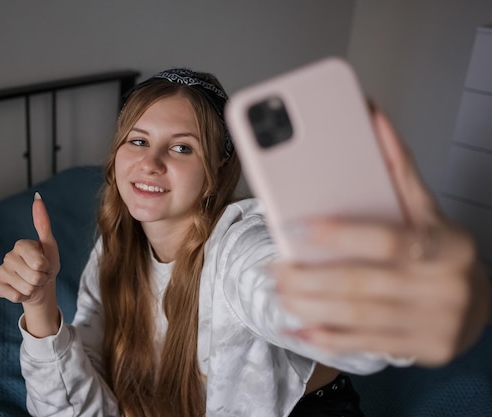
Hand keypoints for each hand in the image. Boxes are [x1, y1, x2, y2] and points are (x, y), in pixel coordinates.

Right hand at [0, 192, 60, 335]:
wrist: (41, 286)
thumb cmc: (47, 265)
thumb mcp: (50, 246)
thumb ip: (43, 223)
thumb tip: (37, 197)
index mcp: (20, 245)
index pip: (39, 262)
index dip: (47, 267)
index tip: (46, 264)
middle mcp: (7, 256)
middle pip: (33, 276)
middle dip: (42, 279)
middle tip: (40, 275)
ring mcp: (1, 271)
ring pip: (25, 288)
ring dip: (34, 288)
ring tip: (34, 283)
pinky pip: (15, 296)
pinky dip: (23, 297)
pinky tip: (22, 290)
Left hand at [273, 110, 490, 365]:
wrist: (478, 305)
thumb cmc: (438, 249)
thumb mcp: (425, 210)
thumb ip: (397, 168)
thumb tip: (372, 115)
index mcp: (444, 246)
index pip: (389, 239)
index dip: (342, 234)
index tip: (297, 226)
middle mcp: (442, 286)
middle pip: (362, 284)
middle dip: (308, 278)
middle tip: (274, 268)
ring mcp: (433, 323)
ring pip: (356, 317)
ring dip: (308, 305)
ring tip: (279, 290)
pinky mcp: (422, 350)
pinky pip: (363, 346)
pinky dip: (325, 338)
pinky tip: (298, 328)